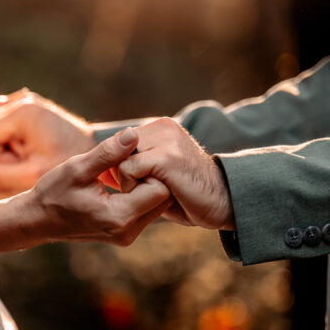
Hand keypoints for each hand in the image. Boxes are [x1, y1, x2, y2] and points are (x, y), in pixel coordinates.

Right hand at [0, 89, 94, 200]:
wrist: (100, 157)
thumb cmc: (69, 166)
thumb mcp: (32, 174)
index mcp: (23, 111)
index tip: (12, 170)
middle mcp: (22, 99)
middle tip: (13, 170)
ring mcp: (25, 101)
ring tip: (18, 164)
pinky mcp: (29, 108)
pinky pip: (1, 123)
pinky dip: (5, 142)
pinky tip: (18, 156)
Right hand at [0, 128, 172, 251]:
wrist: (38, 220)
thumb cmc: (53, 192)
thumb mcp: (77, 168)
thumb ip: (108, 153)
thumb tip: (134, 134)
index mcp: (118, 216)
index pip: (160, 189)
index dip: (150, 169)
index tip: (131, 158)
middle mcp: (127, 231)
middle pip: (164, 198)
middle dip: (153, 177)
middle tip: (132, 162)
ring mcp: (127, 236)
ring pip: (158, 205)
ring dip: (147, 186)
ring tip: (125, 171)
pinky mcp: (125, 234)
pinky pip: (147, 211)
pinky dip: (140, 195)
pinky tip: (123, 183)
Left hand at [113, 118, 235, 230]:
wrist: (224, 203)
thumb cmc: (190, 195)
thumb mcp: (159, 174)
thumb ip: (137, 165)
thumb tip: (104, 170)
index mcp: (162, 128)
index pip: (120, 143)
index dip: (119, 168)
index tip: (131, 185)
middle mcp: (163, 127)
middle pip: (116, 150)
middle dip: (121, 174)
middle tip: (142, 191)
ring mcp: (165, 139)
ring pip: (119, 160)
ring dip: (127, 182)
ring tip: (151, 192)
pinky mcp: (165, 156)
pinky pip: (127, 169)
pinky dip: (133, 187)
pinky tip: (155, 195)